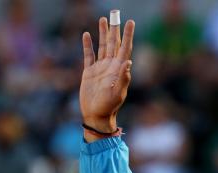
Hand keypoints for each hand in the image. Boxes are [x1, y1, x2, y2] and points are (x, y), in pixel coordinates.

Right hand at [80, 16, 134, 136]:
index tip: (131, 22)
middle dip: (115, 28)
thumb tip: (128, 62)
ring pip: (103, 46)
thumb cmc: (109, 106)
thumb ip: (123, 78)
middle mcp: (111, 66)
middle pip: (114, 43)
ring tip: (104, 19)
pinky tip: (86, 34)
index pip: (125, 48)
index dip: (128, 35)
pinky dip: (87, 45)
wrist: (95, 115)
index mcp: (119, 69)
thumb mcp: (117, 93)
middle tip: (116, 13)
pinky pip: (88, 55)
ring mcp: (100, 68)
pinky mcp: (89, 72)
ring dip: (104, 32)